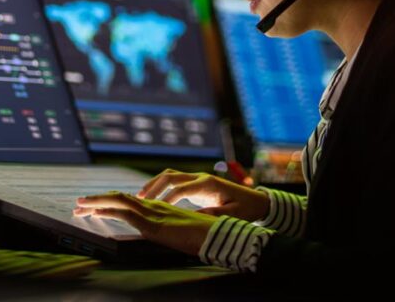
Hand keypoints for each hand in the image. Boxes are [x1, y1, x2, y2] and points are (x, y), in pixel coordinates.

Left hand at [73, 191, 217, 255]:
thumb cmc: (207, 236)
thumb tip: (162, 232)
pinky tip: (96, 212)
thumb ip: (170, 229)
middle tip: (79, 203)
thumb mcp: (183, 231)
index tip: (94, 205)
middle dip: (97, 200)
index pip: (129, 201)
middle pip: (120, 198)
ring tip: (79, 205)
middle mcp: (155, 208)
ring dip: (96, 202)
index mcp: (160, 209)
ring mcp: (154, 215)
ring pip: (118, 201)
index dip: (109, 202)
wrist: (221, 235)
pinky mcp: (155, 225)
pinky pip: (126, 214)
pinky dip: (108, 210)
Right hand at [138, 169, 269, 221]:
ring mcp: (197, 179)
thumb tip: (195, 218)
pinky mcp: (196, 185)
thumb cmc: (246, 208)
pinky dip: (161, 188)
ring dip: (154, 184)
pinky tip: (152, 199)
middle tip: (138, 199)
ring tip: (139, 197)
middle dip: (153, 186)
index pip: (182, 188)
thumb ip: (215, 215)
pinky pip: (174, 182)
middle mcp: (200, 178)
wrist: (256, 200)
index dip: (168, 199)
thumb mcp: (233, 214)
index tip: (157, 210)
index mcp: (208, 184)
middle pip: (171, 176)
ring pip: (170, 176)